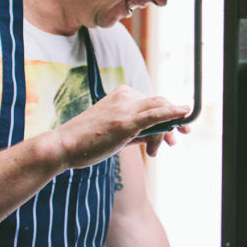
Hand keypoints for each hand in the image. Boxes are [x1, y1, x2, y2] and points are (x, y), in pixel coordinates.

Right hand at [52, 85, 190, 168]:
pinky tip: (184, 112)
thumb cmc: (87, 141)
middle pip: (160, 105)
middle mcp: (126, 96)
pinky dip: (172, 113)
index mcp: (122, 94)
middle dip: (174, 122)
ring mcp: (126, 108)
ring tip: (154, 152)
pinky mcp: (125, 122)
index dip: (170, 113)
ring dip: (166, 132)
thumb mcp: (116, 132)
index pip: (153, 102)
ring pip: (160, 113)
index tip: (179, 128)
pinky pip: (155, 115)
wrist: (63, 146)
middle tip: (176, 141)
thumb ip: (137, 130)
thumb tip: (158, 135)